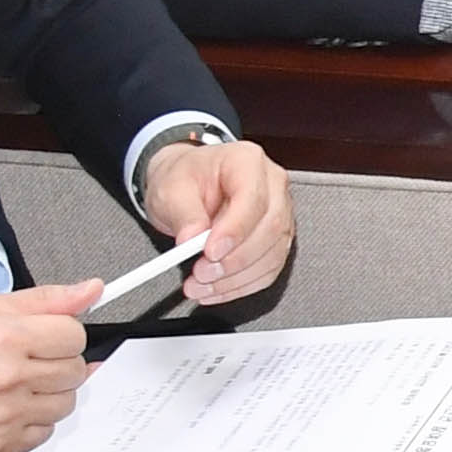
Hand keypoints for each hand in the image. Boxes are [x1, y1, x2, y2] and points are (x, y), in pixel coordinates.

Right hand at [0, 285, 99, 451]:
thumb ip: (47, 300)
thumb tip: (92, 290)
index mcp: (5, 337)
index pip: (75, 336)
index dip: (62, 334)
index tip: (44, 337)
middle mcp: (7, 378)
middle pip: (75, 371)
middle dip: (57, 363)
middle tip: (26, 360)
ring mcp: (4, 417)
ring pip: (65, 404)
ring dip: (49, 393)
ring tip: (16, 384)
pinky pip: (44, 433)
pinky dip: (32, 421)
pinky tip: (8, 408)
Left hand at [131, 136, 293, 308]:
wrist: (189, 183)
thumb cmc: (186, 178)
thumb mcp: (171, 189)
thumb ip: (184, 214)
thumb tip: (192, 240)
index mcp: (247, 162)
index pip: (253, 198)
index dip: (235, 230)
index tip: (210, 252)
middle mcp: (272, 185)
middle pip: (270, 228)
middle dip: (235, 260)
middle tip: (202, 273)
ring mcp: (280, 212)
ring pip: (273, 253)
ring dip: (237, 277)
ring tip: (202, 285)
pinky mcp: (277, 238)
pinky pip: (269, 268)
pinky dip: (243, 285)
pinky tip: (218, 289)